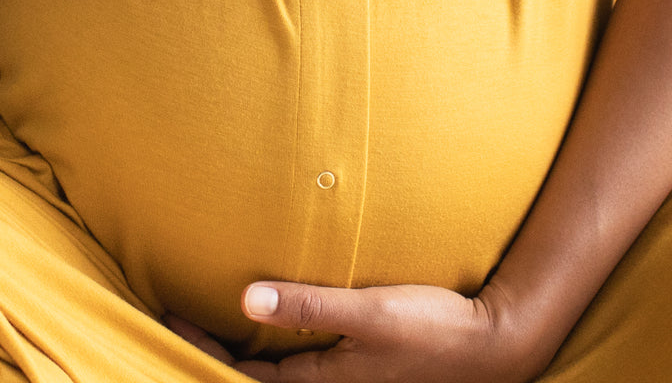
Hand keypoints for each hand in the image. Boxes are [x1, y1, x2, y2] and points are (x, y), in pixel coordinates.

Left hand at [170, 282, 559, 382]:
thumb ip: (310, 305)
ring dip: (246, 354)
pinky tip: (277, 330)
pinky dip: (279, 352)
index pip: (243, 374)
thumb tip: (246, 298)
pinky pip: (306, 367)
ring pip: (281, 375)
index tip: (171, 316)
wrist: (500, 346)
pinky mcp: (365, 374)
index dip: (203, 348)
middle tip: (180, 320)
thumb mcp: (371, 313)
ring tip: (216, 326)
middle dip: (215, 353)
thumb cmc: (438, 330)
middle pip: (257, 379)